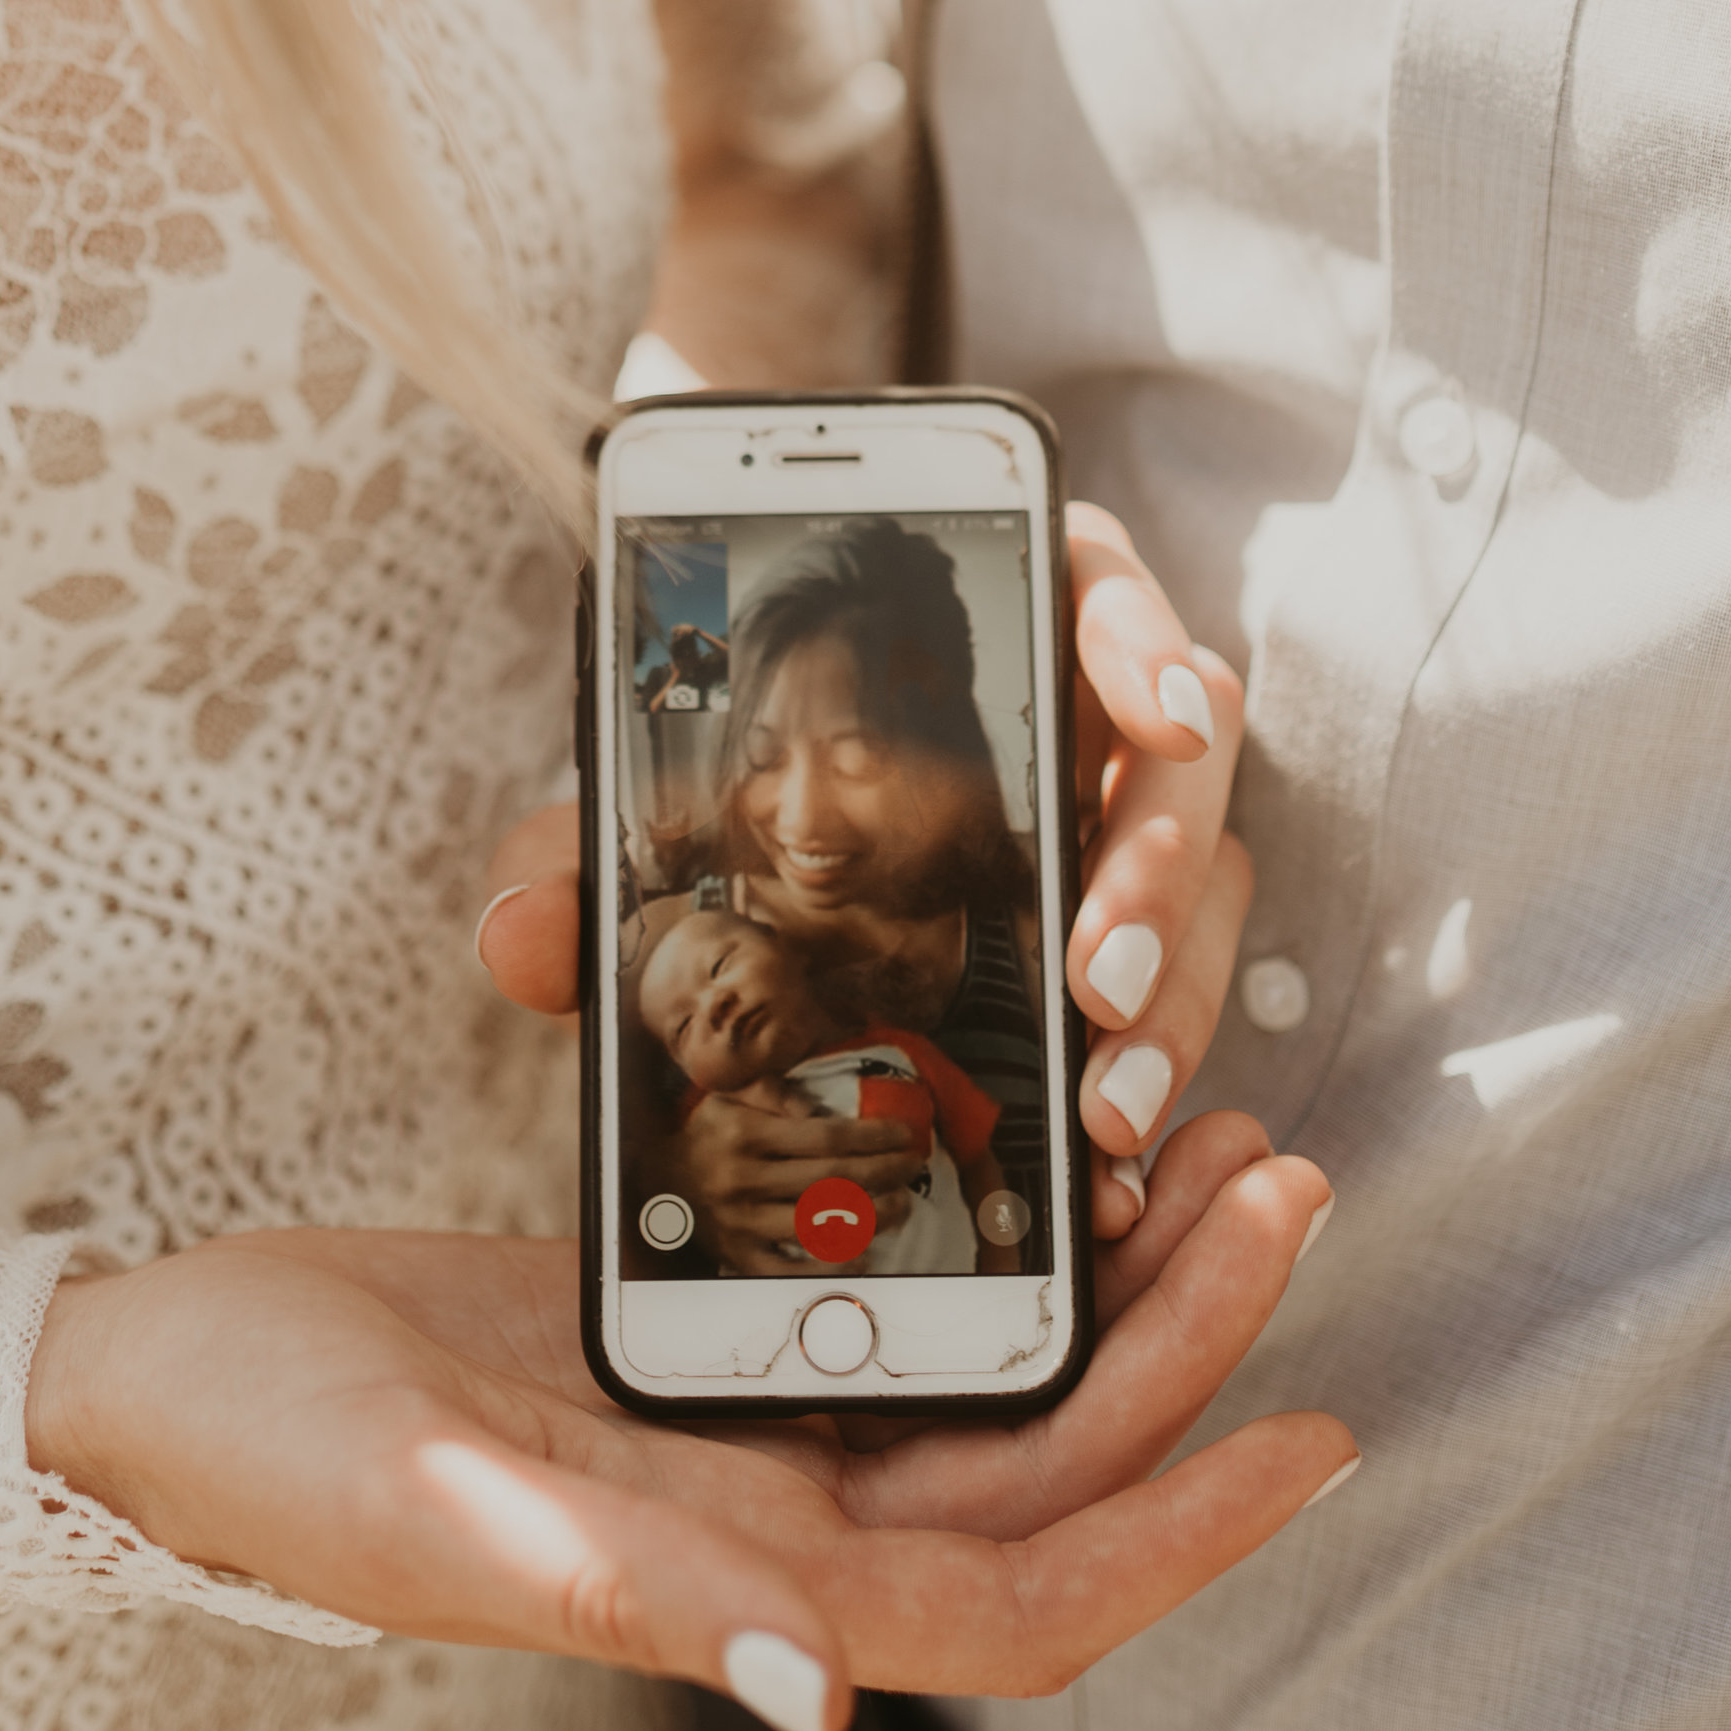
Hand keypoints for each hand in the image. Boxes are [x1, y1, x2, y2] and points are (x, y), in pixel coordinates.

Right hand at [25, 1113, 1352, 1730]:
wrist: (157, 1372)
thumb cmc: (266, 1454)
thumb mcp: (434, 1507)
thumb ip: (636, 1592)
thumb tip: (823, 1700)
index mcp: (728, 1589)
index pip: (1017, 1597)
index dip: (1176, 1534)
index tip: (1315, 1426)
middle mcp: (760, 1525)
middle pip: (1041, 1470)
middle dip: (1186, 1347)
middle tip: (1280, 1178)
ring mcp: (732, 1431)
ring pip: (984, 1384)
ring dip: (1110, 1285)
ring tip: (1199, 1143)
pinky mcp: (691, 1335)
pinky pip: (884, 1303)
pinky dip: (979, 1238)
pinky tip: (1022, 1141)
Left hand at [470, 502, 1253, 1247]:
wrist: (760, 842)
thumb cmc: (723, 780)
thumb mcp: (651, 801)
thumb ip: (589, 847)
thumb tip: (523, 932)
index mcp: (1001, 612)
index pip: (1101, 586)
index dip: (1140, 642)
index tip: (1154, 715)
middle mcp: (1091, 705)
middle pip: (1185, 759)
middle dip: (1156, 874)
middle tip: (1096, 982)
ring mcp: (1129, 816)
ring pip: (1208, 883)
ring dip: (1176, 992)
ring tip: (1106, 1106)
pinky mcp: (1140, 924)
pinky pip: (1186, 981)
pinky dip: (1161, 1057)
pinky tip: (1115, 1144)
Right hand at [668, 1089, 920, 1274]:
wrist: (659, 1181)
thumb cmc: (710, 1132)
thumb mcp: (732, 1096)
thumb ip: (775, 1092)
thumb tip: (821, 1107)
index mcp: (746, 1134)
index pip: (823, 1137)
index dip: (870, 1136)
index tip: (903, 1133)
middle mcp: (744, 1180)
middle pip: (830, 1181)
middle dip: (883, 1173)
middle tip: (913, 1167)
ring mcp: (741, 1224)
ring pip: (819, 1226)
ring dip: (871, 1218)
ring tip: (902, 1206)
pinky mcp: (739, 1258)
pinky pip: (792, 1269)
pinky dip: (831, 1265)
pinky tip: (865, 1253)